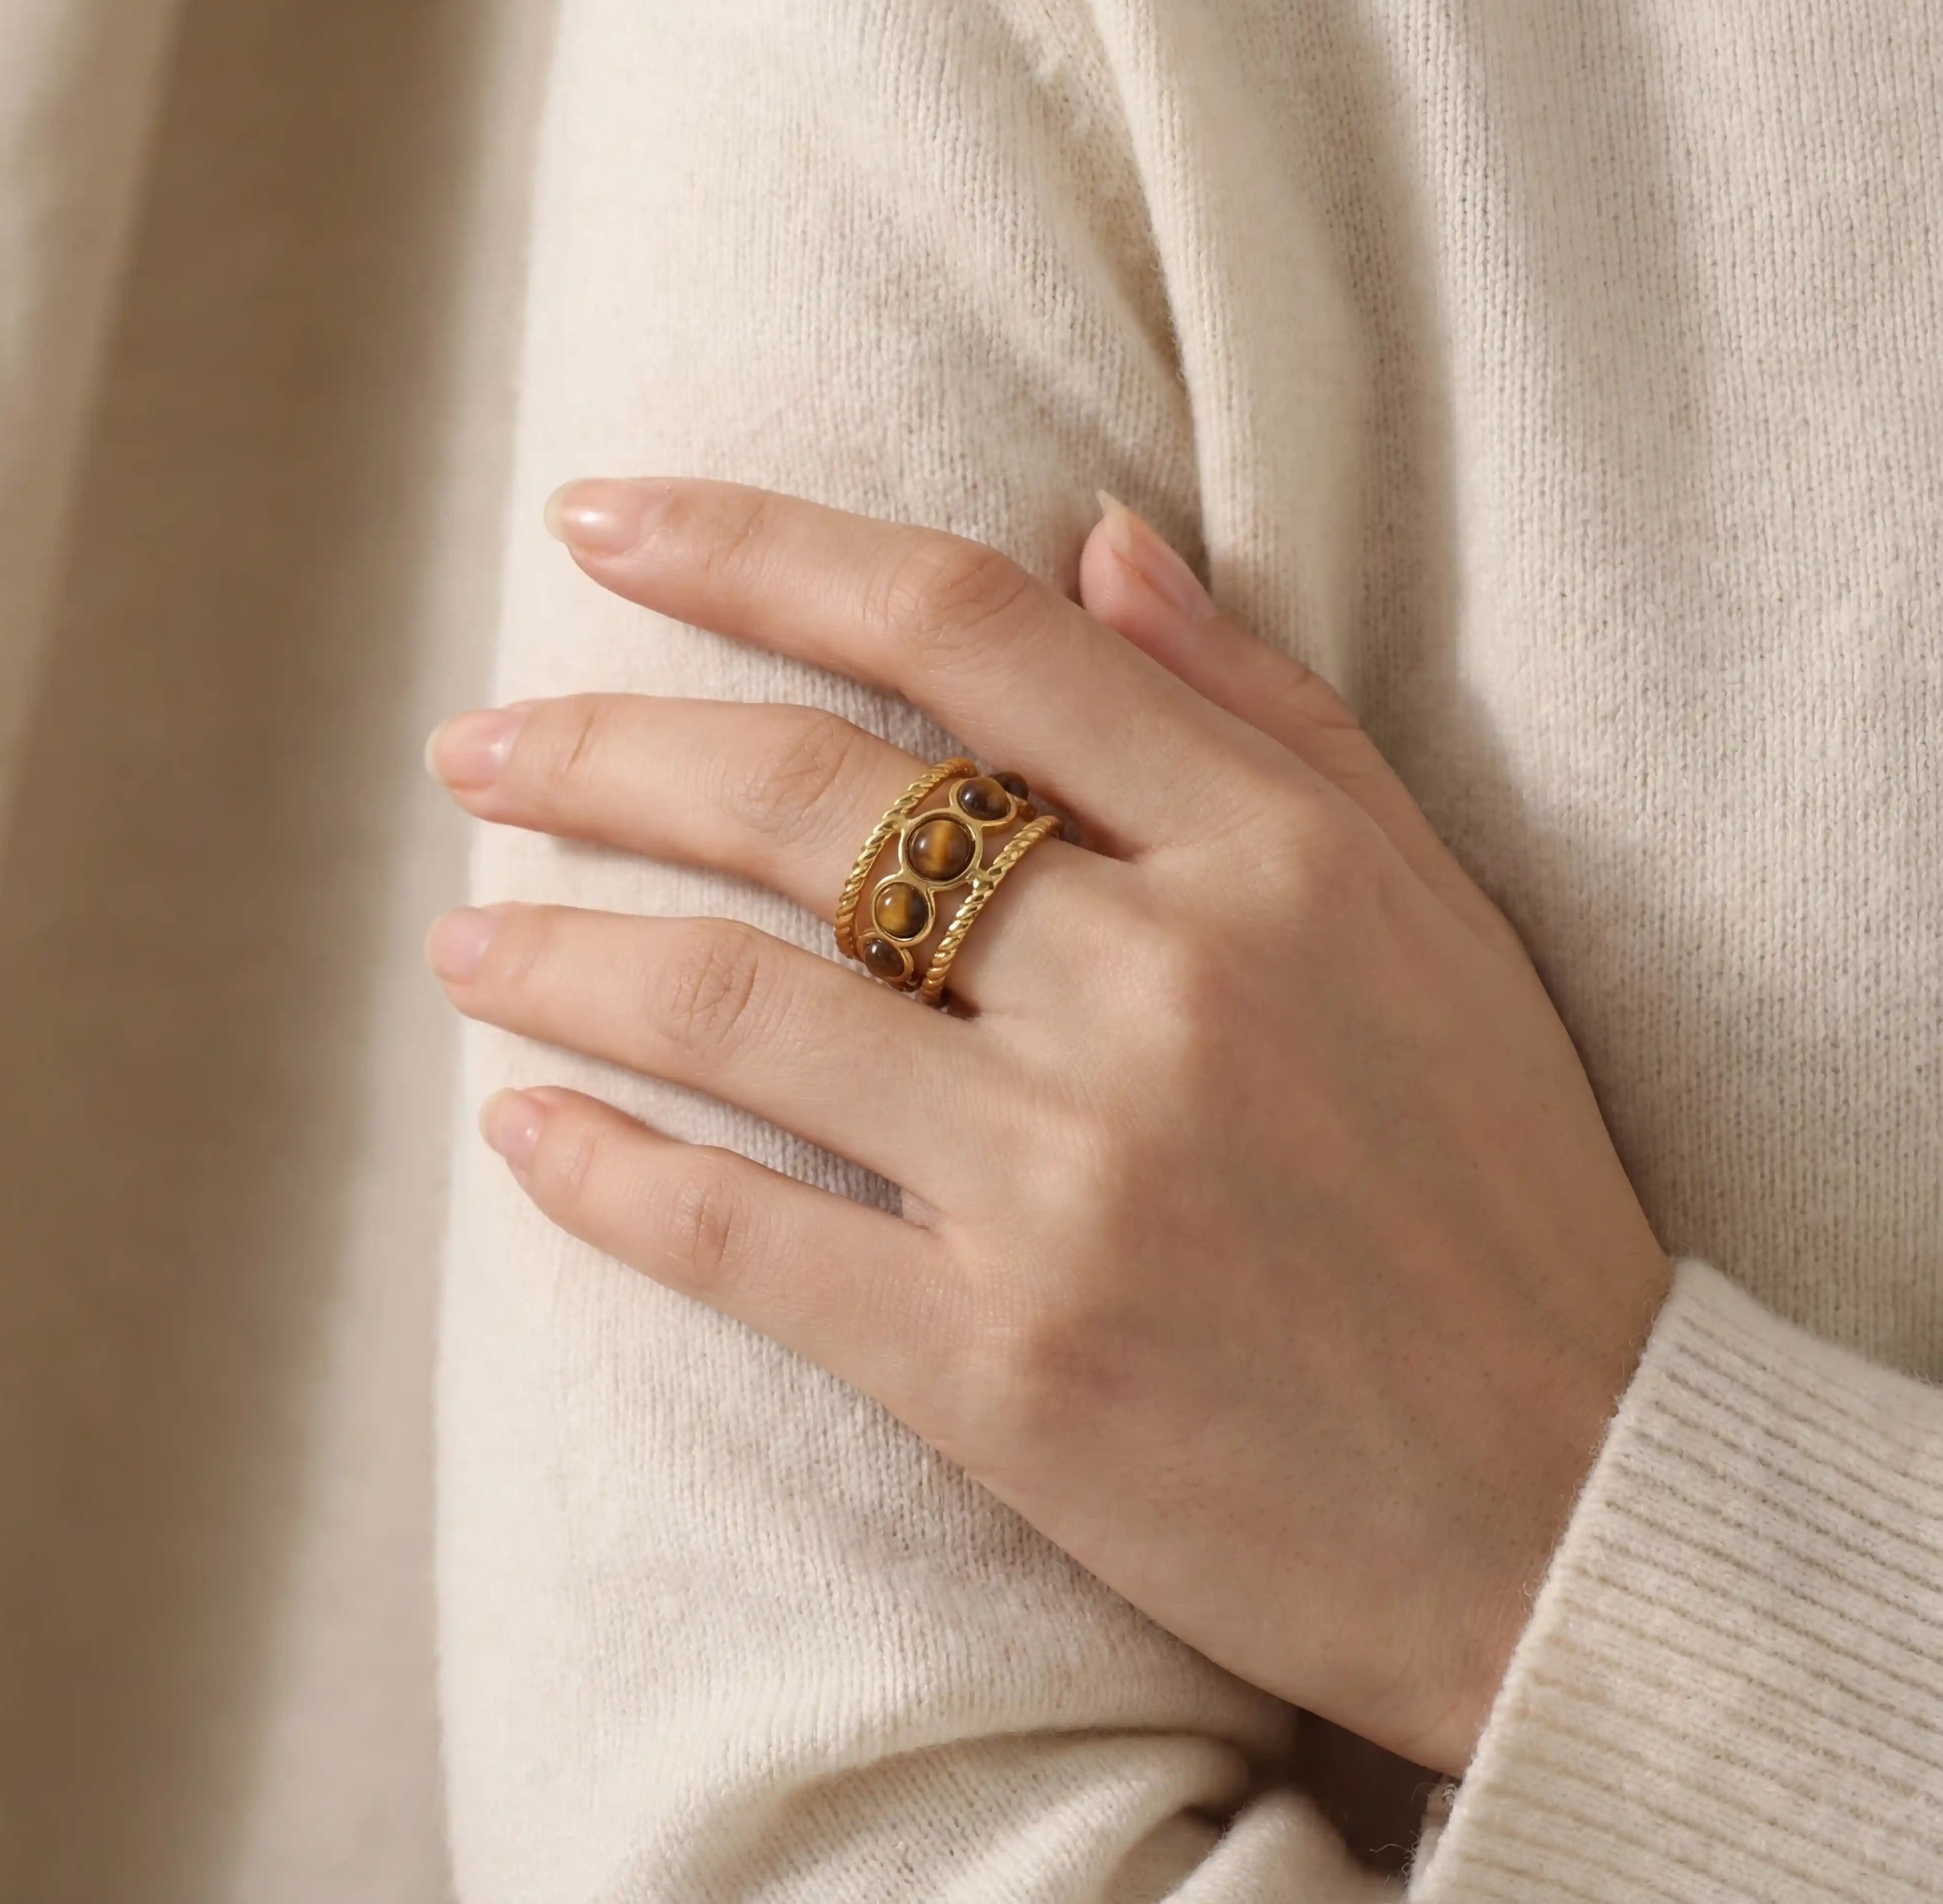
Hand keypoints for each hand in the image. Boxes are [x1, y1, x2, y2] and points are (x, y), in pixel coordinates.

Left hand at [422, 477, 1673, 1774]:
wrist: (1569, 1499)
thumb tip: (1098, 533)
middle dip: (598, 753)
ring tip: (455, 937)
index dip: (754, 550)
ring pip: (738, 1012)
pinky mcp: (1006, 1367)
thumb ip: (1261, 709)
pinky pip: (747, 1242)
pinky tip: (517, 1131)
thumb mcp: (1425, 908)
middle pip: (807, 804)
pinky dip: (606, 1178)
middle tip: (473, 747)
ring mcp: (1074, 1180)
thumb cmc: (1497, 1188)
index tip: (601, 526)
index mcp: (1269, 856)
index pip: (960, 630)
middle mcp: (1162, 989)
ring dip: (559, 957)